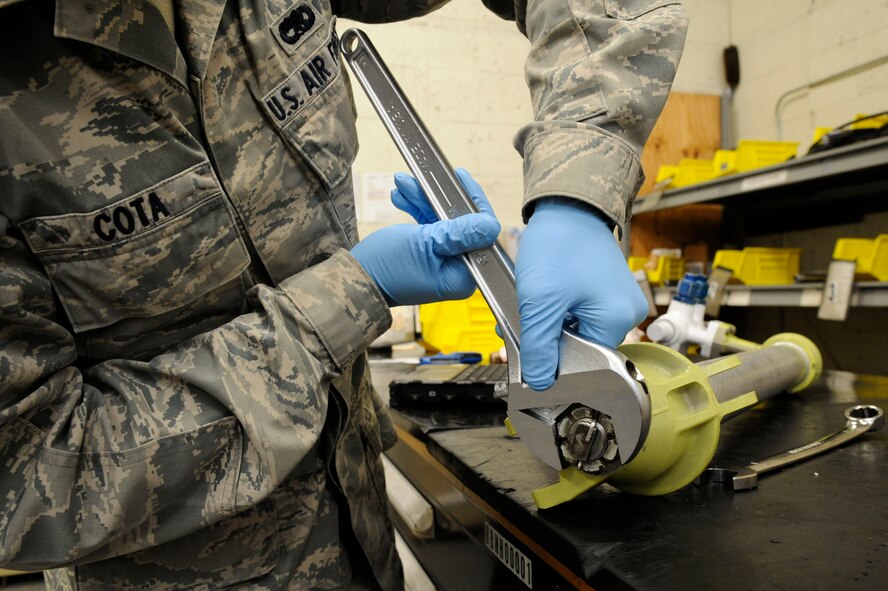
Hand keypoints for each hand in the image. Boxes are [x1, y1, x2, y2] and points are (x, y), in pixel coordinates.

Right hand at [351, 169, 500, 305]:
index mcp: (463, 275)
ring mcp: (440, 263)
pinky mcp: (425, 256)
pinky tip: (399, 196)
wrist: (351, 281)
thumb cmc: (386, 268)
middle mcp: (456, 271)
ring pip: (440, 221)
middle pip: (460, 224)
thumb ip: (458, 233)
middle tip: (424, 178)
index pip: (480, 234)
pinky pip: (427, 227)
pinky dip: (415, 210)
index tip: (460, 178)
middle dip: (438, 198)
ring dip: (422, 200)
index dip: (471, 203)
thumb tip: (491, 224)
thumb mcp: (425, 243)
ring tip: (402, 182)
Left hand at [516, 198, 647, 389]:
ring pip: (577, 331)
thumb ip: (539, 347)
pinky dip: (557, 310)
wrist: (566, 204)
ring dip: (549, 325)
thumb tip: (539, 383)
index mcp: (617, 320)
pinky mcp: (607, 290)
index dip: (552, 361)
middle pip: (581, 348)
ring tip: (531, 305)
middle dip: (546, 341)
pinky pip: (581, 313)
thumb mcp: (540, 302)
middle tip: (521, 325)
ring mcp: (619, 301)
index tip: (528, 351)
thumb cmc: (558, 243)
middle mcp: (627, 314)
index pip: (584, 363)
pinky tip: (543, 298)